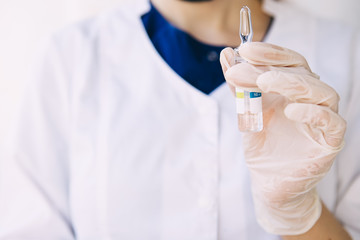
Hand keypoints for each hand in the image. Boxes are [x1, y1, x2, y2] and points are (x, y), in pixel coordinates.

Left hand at [220, 42, 346, 234]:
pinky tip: (291, 110)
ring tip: (263, 82)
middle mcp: (311, 99)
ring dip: (291, 83)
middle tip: (245, 66)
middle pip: (301, 72)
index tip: (244, 49)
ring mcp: (324, 119)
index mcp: (293, 90)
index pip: (288, 62)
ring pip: (320, 92)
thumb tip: (226, 54)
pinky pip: (331, 122)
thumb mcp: (245, 111)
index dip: (269, 53)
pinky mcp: (330, 141)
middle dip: (271, 67)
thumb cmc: (261, 145)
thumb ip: (238, 85)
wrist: (268, 182)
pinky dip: (313, 112)